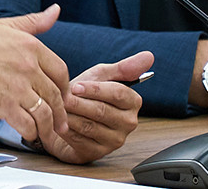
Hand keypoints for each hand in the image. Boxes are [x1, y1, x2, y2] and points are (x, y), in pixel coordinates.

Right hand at [0, 5, 70, 141]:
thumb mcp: (3, 26)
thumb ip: (33, 21)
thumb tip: (56, 9)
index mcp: (30, 45)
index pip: (61, 70)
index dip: (64, 86)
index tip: (62, 96)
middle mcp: (28, 66)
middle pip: (55, 94)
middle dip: (61, 112)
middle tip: (61, 123)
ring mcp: (17, 87)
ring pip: (44, 113)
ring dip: (48, 127)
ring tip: (47, 134)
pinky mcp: (3, 106)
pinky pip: (27, 125)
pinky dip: (31, 133)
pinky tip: (29, 134)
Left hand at [36, 51, 152, 163]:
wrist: (68, 116)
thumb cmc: (86, 94)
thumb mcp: (102, 76)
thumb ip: (123, 67)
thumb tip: (149, 55)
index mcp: (132, 102)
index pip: (118, 94)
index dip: (95, 89)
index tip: (75, 86)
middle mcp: (128, 123)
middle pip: (102, 111)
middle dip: (79, 103)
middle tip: (63, 98)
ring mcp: (114, 140)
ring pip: (90, 126)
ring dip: (71, 116)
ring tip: (59, 108)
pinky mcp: (98, 152)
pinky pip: (80, 140)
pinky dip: (66, 129)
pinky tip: (59, 122)